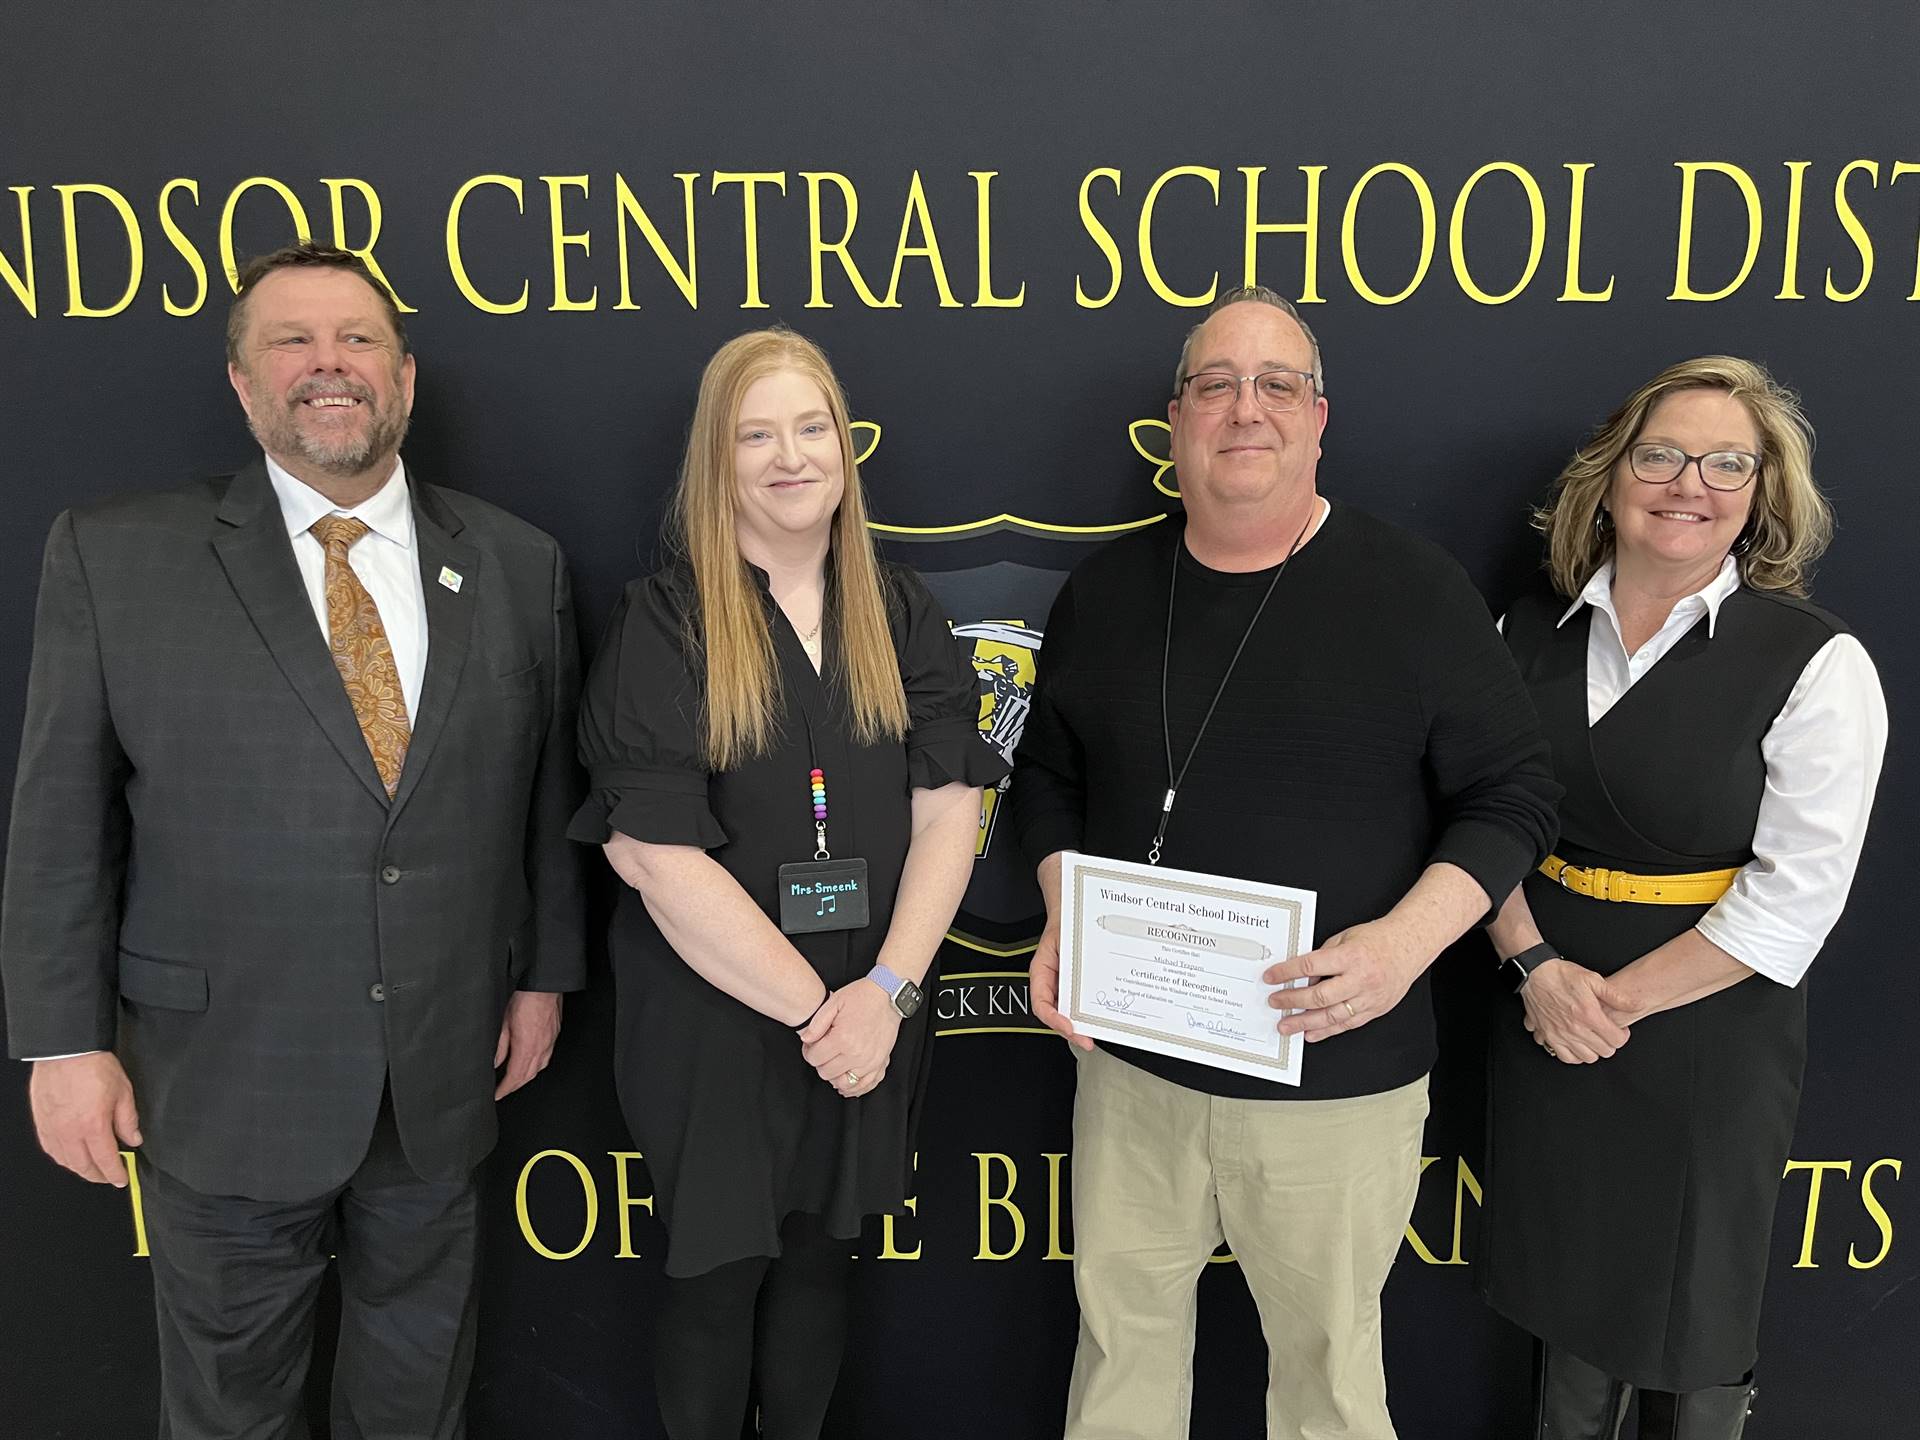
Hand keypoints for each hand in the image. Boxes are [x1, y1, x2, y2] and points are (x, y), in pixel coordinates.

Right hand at [30, 1053, 141, 1186]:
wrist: (66, 1050)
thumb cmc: (93, 1066)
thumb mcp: (123, 1091)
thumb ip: (128, 1120)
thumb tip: (133, 1139)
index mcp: (93, 1126)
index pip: (106, 1160)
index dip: (115, 1174)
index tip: (121, 1179)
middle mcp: (70, 1132)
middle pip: (84, 1166)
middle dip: (98, 1176)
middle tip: (108, 1176)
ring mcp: (52, 1129)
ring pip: (65, 1161)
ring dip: (80, 1169)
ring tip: (92, 1168)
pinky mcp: (41, 1122)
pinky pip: (50, 1149)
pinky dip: (62, 1158)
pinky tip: (70, 1156)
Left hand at [495, 991, 563, 1098]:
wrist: (544, 987)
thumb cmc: (524, 1000)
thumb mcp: (504, 1024)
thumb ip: (500, 1047)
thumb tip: (496, 1063)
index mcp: (526, 1048)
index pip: (514, 1077)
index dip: (504, 1089)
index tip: (497, 1094)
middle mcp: (540, 1050)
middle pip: (527, 1077)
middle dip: (514, 1087)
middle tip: (503, 1091)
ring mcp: (549, 1044)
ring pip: (538, 1070)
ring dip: (525, 1078)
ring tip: (515, 1081)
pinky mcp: (554, 1037)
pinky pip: (545, 1059)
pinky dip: (536, 1067)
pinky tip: (531, 1064)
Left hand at [798, 978, 901, 1097]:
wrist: (888, 996)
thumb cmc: (863, 997)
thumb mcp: (834, 1002)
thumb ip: (816, 1023)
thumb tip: (805, 1040)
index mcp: (842, 1039)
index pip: (814, 1059)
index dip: (809, 1051)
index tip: (812, 1045)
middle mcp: (856, 1054)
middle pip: (826, 1073)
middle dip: (820, 1062)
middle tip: (823, 1050)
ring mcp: (870, 1062)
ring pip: (843, 1083)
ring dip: (835, 1074)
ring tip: (834, 1062)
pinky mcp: (880, 1064)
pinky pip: (865, 1085)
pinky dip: (853, 1086)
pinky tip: (846, 1079)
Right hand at [1029, 925, 1092, 1050]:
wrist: (1072, 915)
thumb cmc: (1065, 926)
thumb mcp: (1063, 941)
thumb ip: (1068, 962)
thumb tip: (1081, 981)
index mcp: (1041, 973)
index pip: (1041, 1004)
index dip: (1054, 1020)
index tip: (1070, 1027)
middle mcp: (1051, 983)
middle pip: (1056, 1014)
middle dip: (1071, 1031)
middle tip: (1087, 1040)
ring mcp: (1064, 986)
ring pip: (1068, 1012)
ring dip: (1081, 1024)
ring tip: (1095, 1033)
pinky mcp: (1077, 987)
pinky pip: (1080, 1003)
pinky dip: (1088, 1013)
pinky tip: (1101, 1018)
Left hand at [1266, 918, 1423, 1041]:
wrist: (1409, 946)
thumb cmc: (1377, 940)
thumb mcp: (1344, 938)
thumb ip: (1323, 957)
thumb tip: (1302, 977)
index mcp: (1350, 957)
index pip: (1311, 966)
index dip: (1287, 973)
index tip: (1271, 977)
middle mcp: (1360, 979)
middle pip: (1319, 996)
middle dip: (1292, 1000)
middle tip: (1275, 1003)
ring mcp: (1369, 997)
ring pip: (1332, 1016)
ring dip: (1305, 1023)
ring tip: (1287, 1026)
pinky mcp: (1374, 1010)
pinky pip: (1347, 1024)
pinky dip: (1327, 1031)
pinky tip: (1311, 1033)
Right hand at [1521, 960, 1632, 1063]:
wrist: (1535, 974)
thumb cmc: (1561, 975)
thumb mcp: (1593, 979)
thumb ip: (1616, 996)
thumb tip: (1635, 1005)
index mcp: (1589, 1014)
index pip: (1616, 1040)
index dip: (1622, 1035)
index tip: (1619, 1029)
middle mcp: (1575, 1028)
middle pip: (1604, 1051)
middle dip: (1610, 1043)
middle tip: (1606, 1032)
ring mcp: (1561, 1034)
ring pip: (1587, 1058)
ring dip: (1594, 1050)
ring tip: (1593, 1039)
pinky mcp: (1548, 1036)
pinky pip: (1566, 1057)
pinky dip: (1574, 1055)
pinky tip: (1577, 1045)